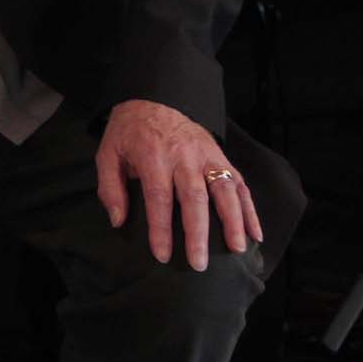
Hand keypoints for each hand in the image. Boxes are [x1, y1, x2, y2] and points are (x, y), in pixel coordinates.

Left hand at [96, 99, 262, 270]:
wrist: (155, 98)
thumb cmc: (130, 132)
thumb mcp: (108, 153)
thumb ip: (110, 187)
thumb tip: (118, 221)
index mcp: (153, 155)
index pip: (159, 196)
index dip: (161, 228)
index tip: (162, 255)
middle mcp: (184, 156)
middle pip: (195, 197)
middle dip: (198, 233)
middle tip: (199, 263)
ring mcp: (207, 155)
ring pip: (224, 189)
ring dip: (232, 220)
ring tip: (236, 249)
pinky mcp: (222, 156)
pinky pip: (239, 183)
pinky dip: (249, 209)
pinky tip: (254, 233)